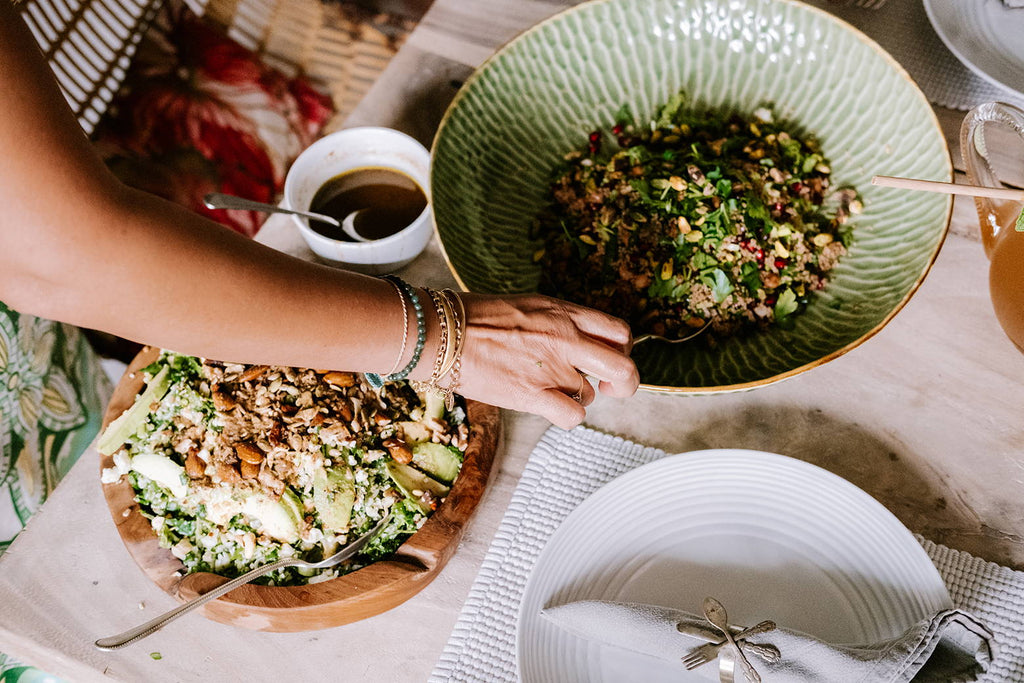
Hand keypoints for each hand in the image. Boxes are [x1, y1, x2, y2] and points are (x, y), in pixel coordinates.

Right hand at [455, 293, 639, 428]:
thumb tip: (580, 343)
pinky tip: (549, 407)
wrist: (445, 332)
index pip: (619, 332)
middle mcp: (564, 339)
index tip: (609, 359)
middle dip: (625, 384)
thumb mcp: (531, 306)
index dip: (622, 350)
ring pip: (590, 395)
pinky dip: (566, 417)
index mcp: (565, 313)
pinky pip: (572, 416)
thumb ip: (561, 323)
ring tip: (547, 387)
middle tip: (611, 388)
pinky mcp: (533, 395)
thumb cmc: (478, 318)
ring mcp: (550, 368)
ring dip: (575, 396)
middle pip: (623, 367)